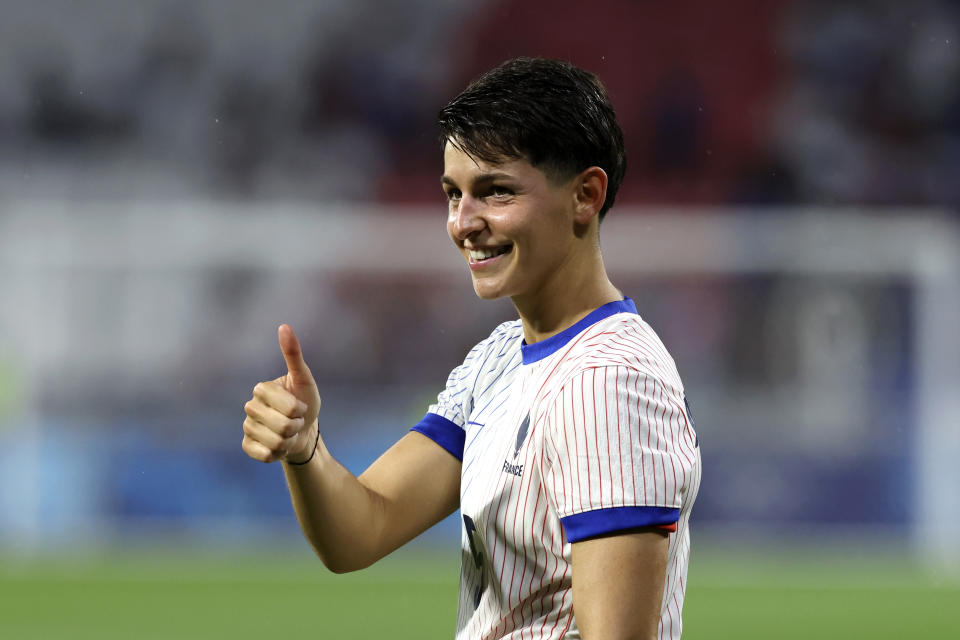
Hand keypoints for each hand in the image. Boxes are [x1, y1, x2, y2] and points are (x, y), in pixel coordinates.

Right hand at [241, 324, 322, 463]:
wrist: (304, 431)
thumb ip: (293, 354)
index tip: (300, 406)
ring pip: (275, 442)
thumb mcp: (304, 379)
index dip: (300, 410)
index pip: (287, 406)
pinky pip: (265, 454)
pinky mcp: (247, 446)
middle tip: (296, 421)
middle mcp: (249, 407)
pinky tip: (279, 446)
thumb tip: (284, 326)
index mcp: (261, 389)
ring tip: (289, 433)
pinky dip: (278, 454)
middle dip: (296, 426)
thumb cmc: (305, 402)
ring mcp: (247, 427)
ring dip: (289, 441)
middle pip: (282, 425)